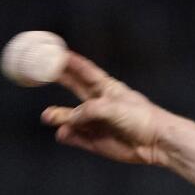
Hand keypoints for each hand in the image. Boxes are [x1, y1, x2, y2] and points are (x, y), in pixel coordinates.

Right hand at [41, 52, 173, 165]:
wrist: (157, 143)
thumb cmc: (140, 118)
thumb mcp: (112, 108)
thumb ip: (86, 111)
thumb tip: (65, 120)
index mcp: (107, 88)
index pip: (85, 70)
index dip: (70, 60)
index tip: (54, 50)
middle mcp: (99, 103)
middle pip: (73, 87)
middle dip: (57, 78)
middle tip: (37, 71)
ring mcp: (97, 122)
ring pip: (70, 117)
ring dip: (58, 116)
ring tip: (49, 117)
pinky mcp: (97, 141)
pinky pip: (75, 137)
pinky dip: (67, 135)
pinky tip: (64, 133)